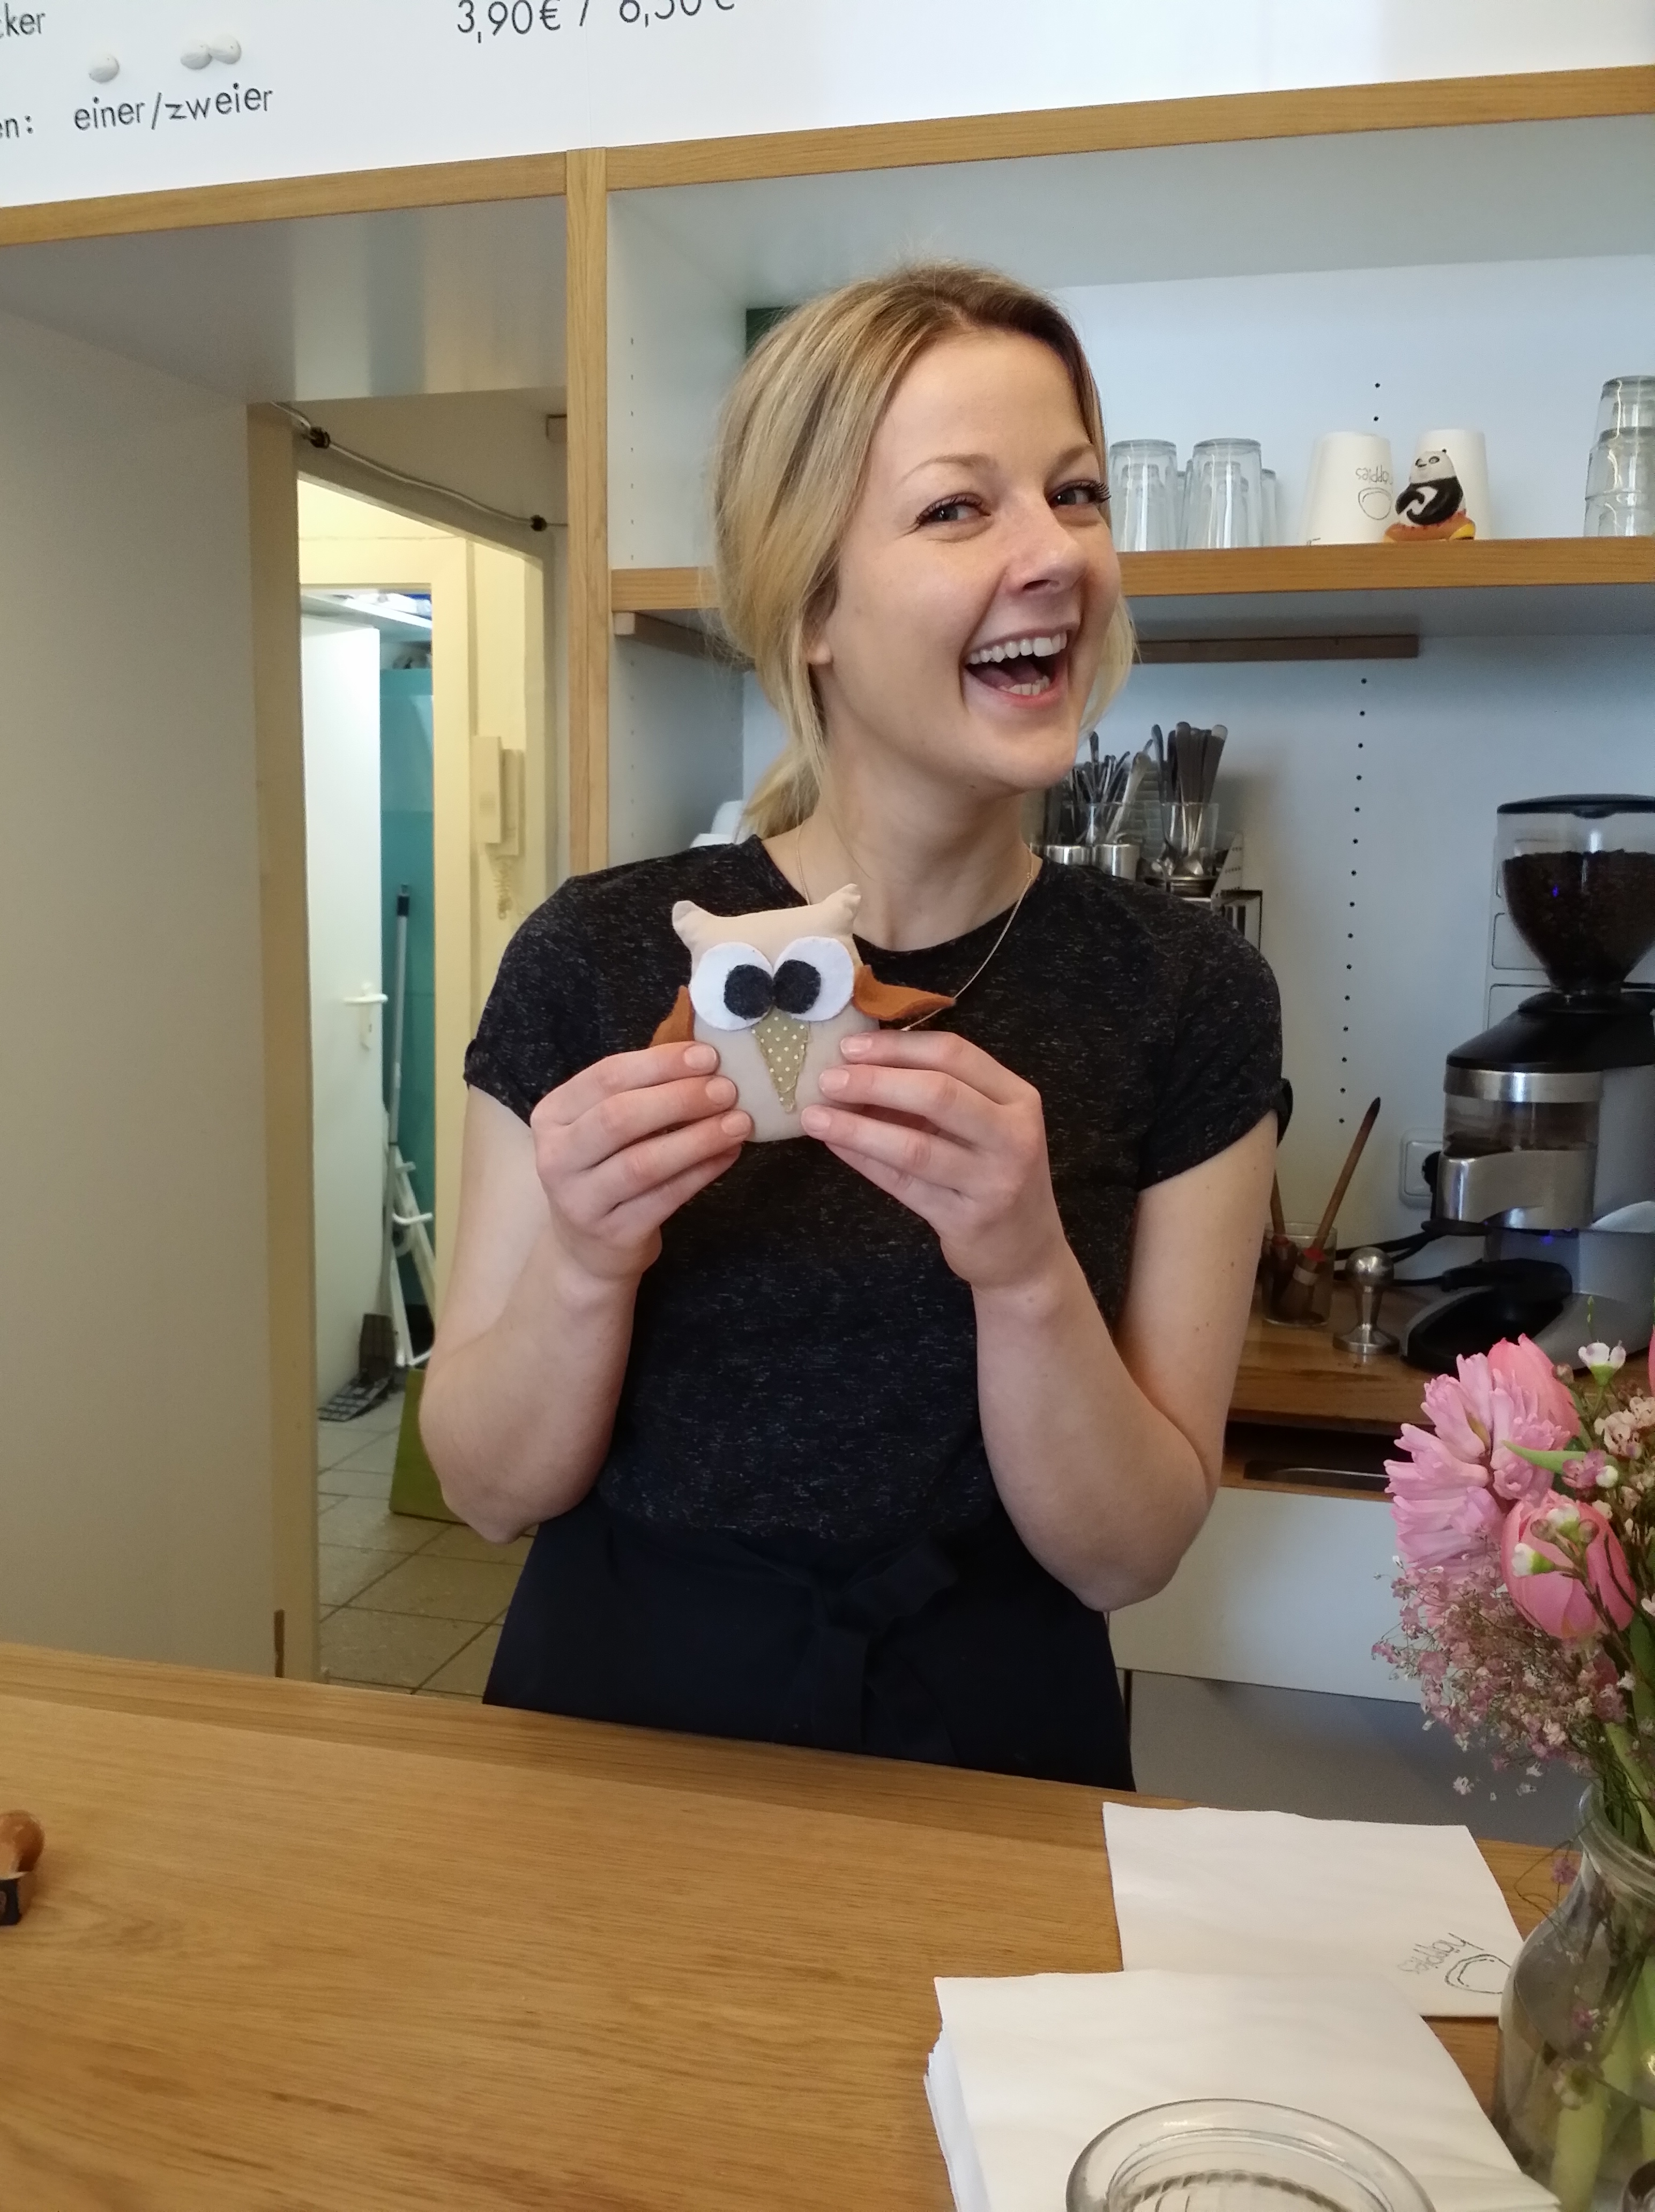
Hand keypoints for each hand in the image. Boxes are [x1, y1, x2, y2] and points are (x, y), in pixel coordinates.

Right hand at [530, 1042, 749, 1284]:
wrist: (588, 1248)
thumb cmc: (606, 1170)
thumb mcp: (605, 1127)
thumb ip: (642, 1093)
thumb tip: (708, 1064)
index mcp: (553, 1116)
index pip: (606, 1077)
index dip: (660, 1064)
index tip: (708, 1056)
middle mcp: (556, 1158)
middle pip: (620, 1117)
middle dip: (680, 1099)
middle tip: (727, 1090)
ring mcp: (580, 1201)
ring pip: (643, 1162)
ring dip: (697, 1138)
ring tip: (739, 1123)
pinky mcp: (613, 1234)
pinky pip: (665, 1198)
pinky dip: (702, 1173)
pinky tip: (729, 1154)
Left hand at [800, 1030, 1068, 1293]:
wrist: (1026, 1251)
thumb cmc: (995, 1173)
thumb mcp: (985, 1125)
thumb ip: (937, 1093)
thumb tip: (859, 1064)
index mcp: (1017, 1098)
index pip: (954, 1055)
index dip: (896, 1047)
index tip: (849, 1046)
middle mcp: (1013, 1136)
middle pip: (938, 1094)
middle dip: (875, 1082)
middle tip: (827, 1080)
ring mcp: (993, 1182)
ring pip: (915, 1147)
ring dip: (857, 1128)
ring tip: (813, 1116)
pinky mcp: (966, 1220)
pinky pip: (904, 1185)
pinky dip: (865, 1161)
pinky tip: (834, 1145)